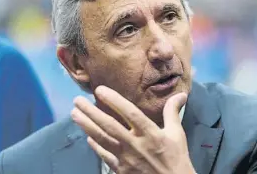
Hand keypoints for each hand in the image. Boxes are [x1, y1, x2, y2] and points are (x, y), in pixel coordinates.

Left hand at [71, 86, 195, 173]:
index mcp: (150, 133)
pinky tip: (87, 137)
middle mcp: (135, 144)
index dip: (114, 100)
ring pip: (102, 139)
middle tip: (77, 100)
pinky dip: (95, 146)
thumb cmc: (176, 158)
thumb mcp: (177, 134)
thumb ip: (172, 112)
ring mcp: (126, 158)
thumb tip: (181, 93)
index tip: (99, 90)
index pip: (130, 113)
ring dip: (87, 126)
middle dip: (91, 112)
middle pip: (109, 126)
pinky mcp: (121, 170)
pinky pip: (104, 156)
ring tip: (75, 114)